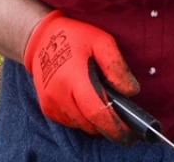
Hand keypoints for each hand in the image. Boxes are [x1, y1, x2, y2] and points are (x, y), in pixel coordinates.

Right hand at [23, 10, 139, 142]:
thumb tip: (131, 91)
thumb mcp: (102, 42)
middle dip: (109, 127)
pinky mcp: (47, 109)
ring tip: (104, 105)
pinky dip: (82, 118)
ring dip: (95, 122)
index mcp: (74, 78)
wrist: (42, 39)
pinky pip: (70, 122)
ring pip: (81, 126)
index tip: (131, 134)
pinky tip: (87, 102)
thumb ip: (117, 66)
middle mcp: (59, 95)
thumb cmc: (76, 37)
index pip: (97, 112)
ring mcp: (51, 104)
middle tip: (124, 121)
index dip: (115, 127)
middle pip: (90, 124)